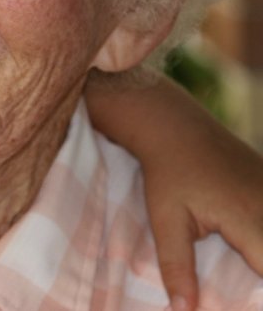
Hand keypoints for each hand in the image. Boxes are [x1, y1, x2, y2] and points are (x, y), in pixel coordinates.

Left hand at [142, 98, 262, 310]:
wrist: (174, 126)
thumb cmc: (168, 173)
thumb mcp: (166, 220)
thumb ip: (177, 267)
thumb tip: (184, 309)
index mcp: (250, 221)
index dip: (260, 295)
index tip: (247, 299)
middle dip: (260, 276)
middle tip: (244, 286)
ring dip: (260, 255)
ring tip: (246, 269)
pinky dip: (261, 238)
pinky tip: (249, 249)